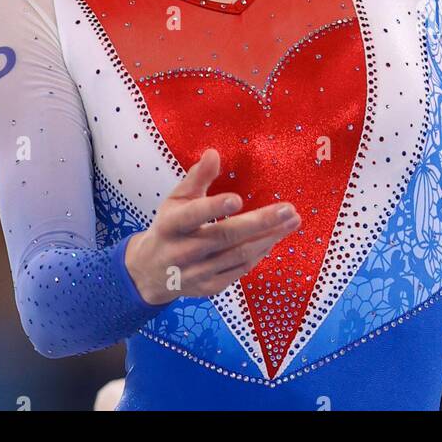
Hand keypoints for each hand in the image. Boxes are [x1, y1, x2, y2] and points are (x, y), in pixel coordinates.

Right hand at [124, 147, 301, 304]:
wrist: (150, 272)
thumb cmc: (169, 227)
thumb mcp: (175, 199)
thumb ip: (196, 178)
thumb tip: (214, 153)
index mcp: (171, 225)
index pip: (193, 215)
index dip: (214, 208)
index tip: (238, 199)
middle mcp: (183, 251)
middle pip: (225, 237)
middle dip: (260, 223)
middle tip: (288, 209)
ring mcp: (197, 272)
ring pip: (238, 255)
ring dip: (268, 238)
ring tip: (291, 221)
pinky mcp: (209, 288)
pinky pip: (240, 270)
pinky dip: (259, 253)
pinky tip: (275, 239)